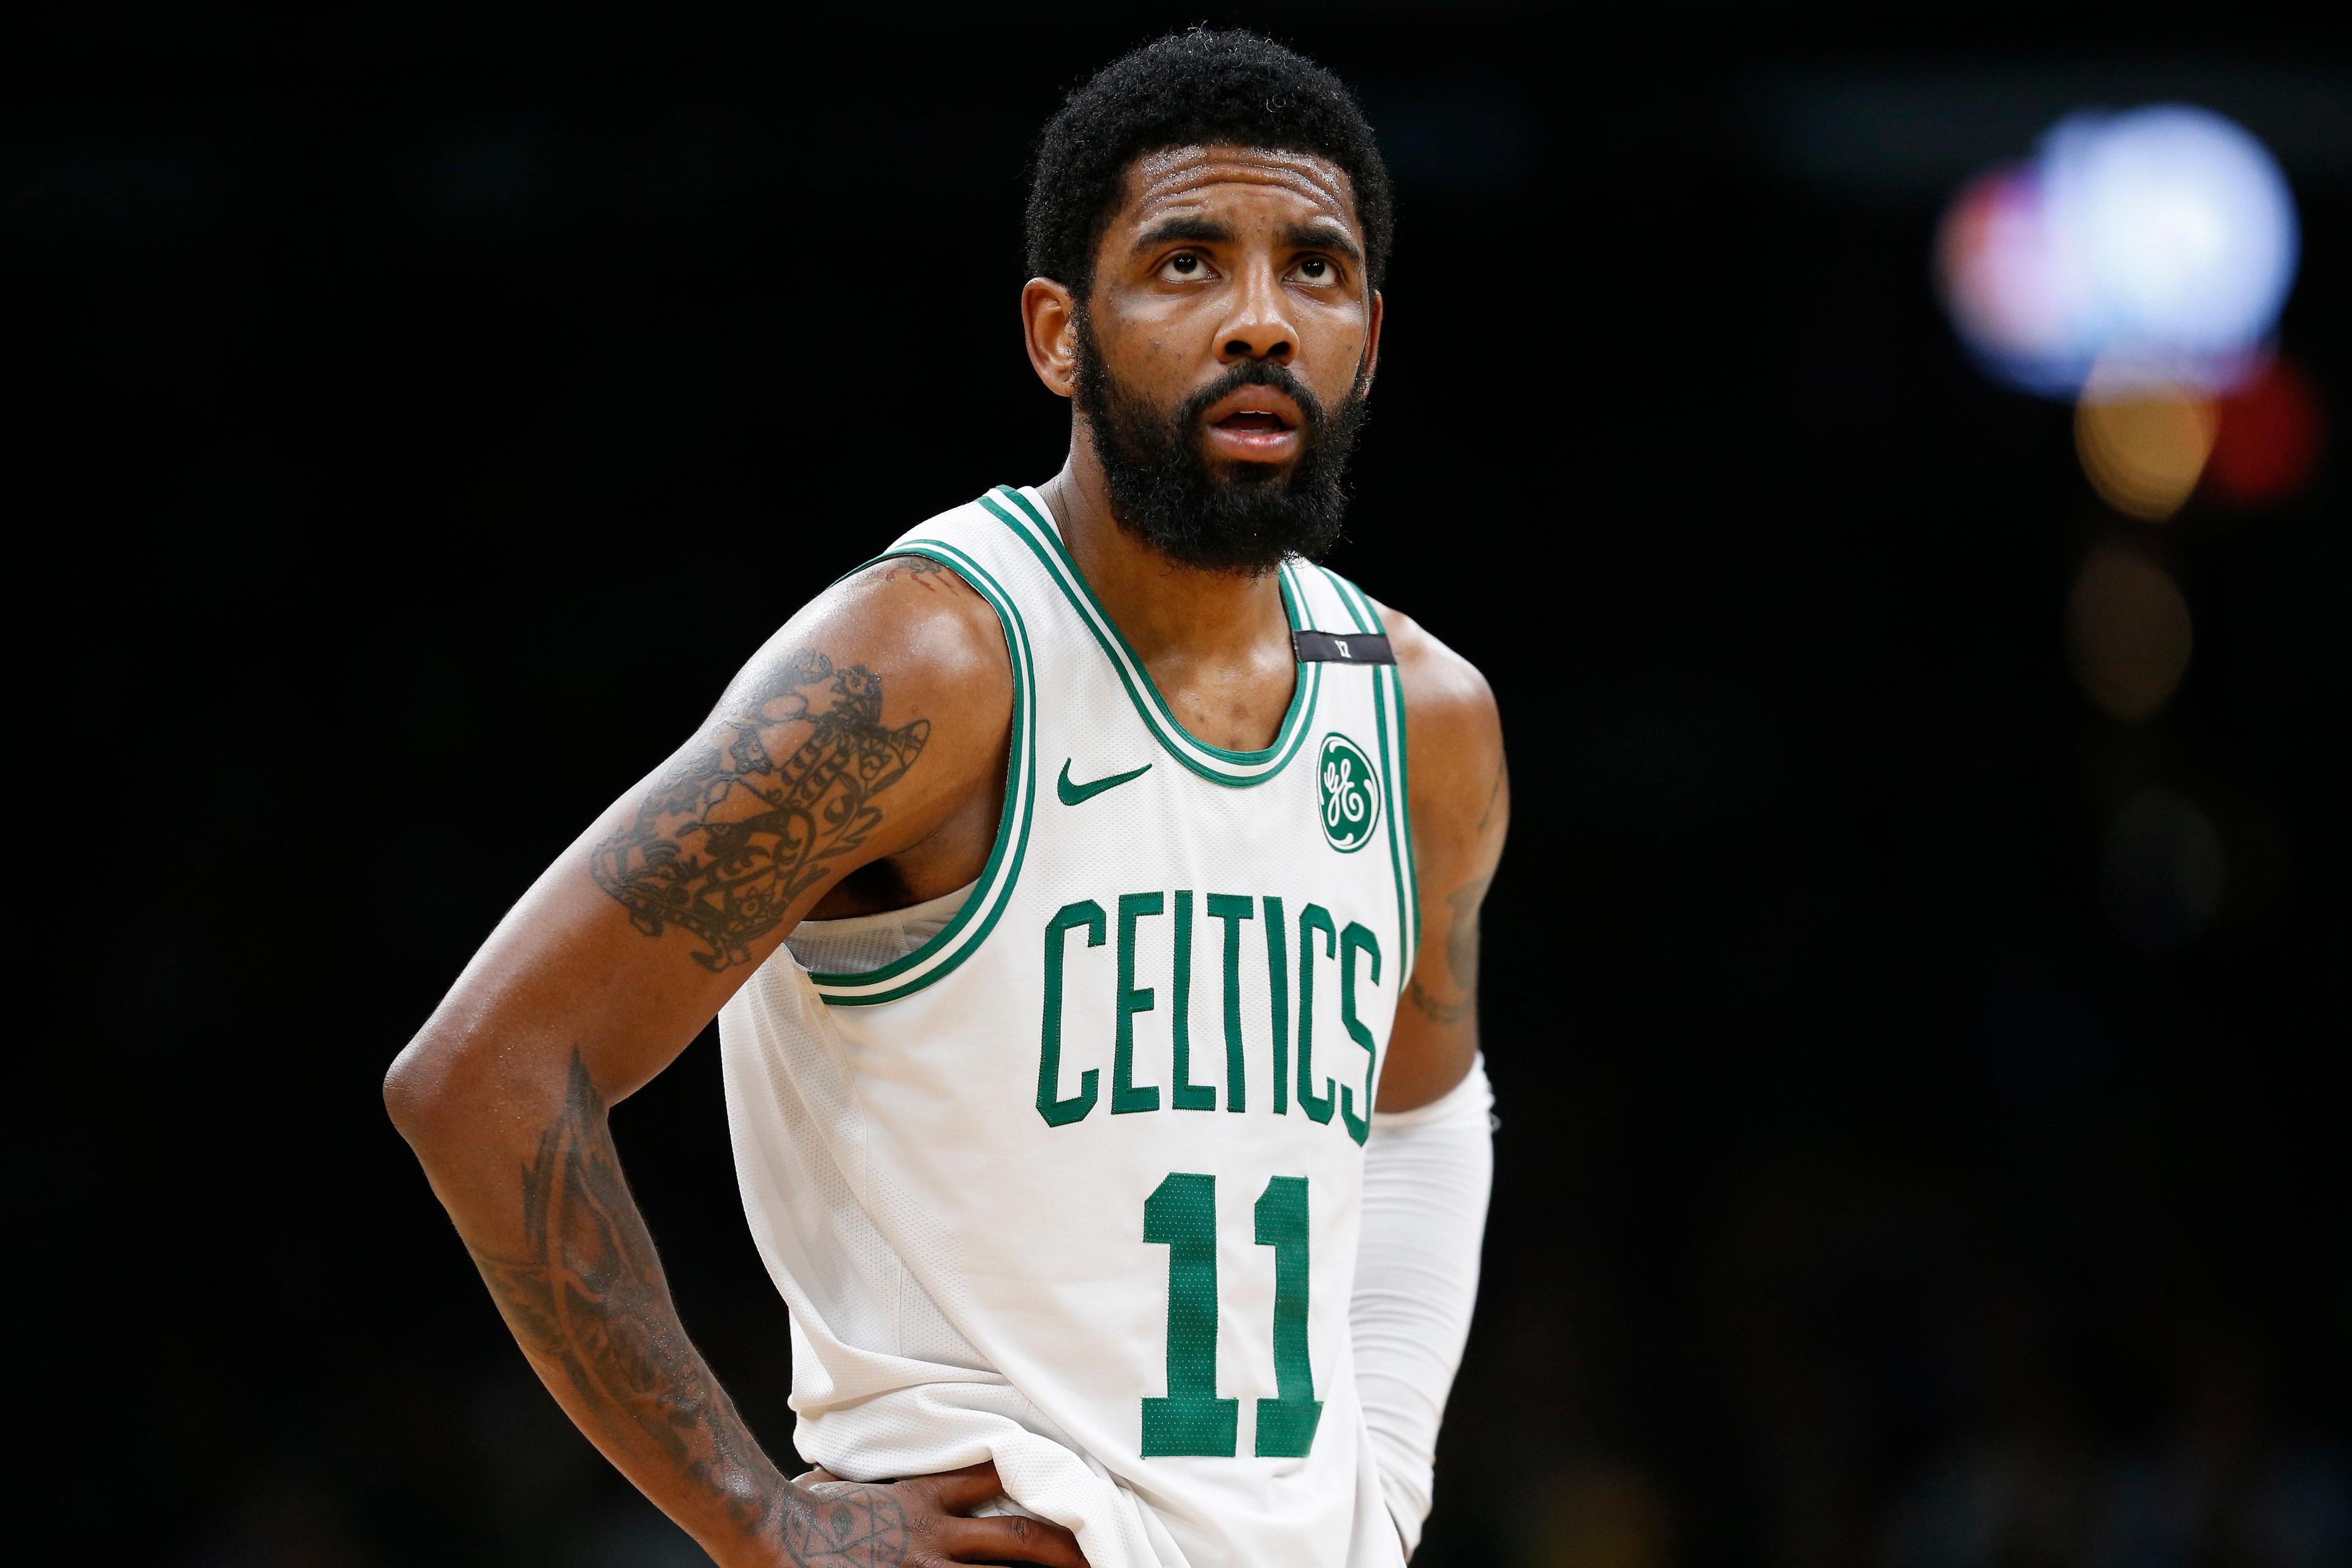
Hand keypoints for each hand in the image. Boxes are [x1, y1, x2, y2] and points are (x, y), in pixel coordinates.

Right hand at [776, 1461, 1087, 1567]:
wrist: (767, 1533)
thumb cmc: (796, 1511)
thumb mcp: (836, 1484)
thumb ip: (861, 1479)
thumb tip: (844, 1471)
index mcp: (921, 1498)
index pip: (993, 1473)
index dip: (1034, 1474)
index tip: (1070, 1476)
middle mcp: (934, 1536)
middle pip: (1018, 1536)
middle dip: (1065, 1549)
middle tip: (1101, 1557)